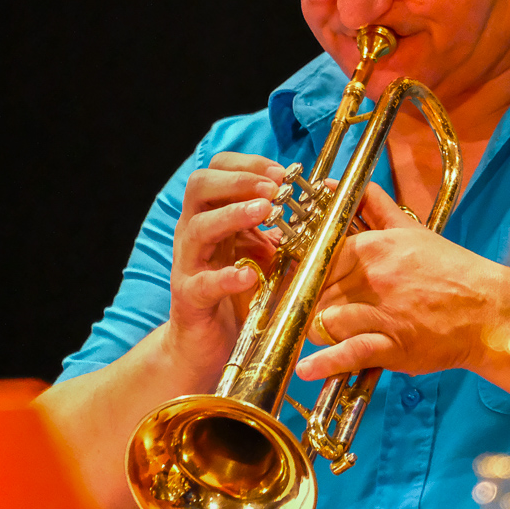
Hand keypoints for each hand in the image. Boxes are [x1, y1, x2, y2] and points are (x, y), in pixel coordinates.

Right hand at [165, 152, 284, 377]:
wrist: (209, 344)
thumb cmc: (238, 294)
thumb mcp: (264, 253)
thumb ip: (281, 230)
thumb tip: (320, 205)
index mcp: (214, 215)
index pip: (220, 170)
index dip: (250, 164)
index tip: (283, 172)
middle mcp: (196, 233)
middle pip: (200, 186)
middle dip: (239, 180)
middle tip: (273, 188)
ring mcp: (189, 264)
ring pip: (198, 227)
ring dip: (232, 215)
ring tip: (264, 213)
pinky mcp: (190, 299)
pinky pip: (202, 283)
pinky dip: (226, 277)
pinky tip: (249, 275)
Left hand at [294, 182, 509, 381]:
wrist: (489, 308)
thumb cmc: (451, 269)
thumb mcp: (410, 229)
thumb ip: (372, 205)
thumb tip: (335, 183)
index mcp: (373, 247)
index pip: (318, 259)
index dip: (305, 274)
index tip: (300, 283)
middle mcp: (372, 277)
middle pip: (316, 292)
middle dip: (307, 305)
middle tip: (303, 313)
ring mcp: (381, 312)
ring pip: (326, 320)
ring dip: (317, 331)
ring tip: (317, 334)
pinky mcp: (393, 345)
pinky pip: (351, 352)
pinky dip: (326, 362)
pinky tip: (308, 367)